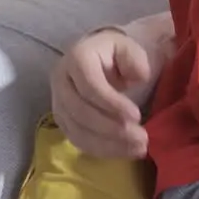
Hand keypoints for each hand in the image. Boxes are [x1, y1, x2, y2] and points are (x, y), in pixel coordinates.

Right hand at [49, 28, 151, 157]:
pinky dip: (100, 149)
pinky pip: (77, 139)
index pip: (90, 86)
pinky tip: (123, 151)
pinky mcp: (61, 120)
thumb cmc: (114, 52)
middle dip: (111, 129)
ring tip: (138, 149)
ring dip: (108, 144)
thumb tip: (139, 78)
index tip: (137, 116)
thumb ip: (135, 60)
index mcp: (77, 58)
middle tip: (141, 138)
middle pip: (81, 112)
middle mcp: (61, 80)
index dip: (112, 104)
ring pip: (77, 130)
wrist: (94, 56)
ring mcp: (57, 102)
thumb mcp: (128, 48)